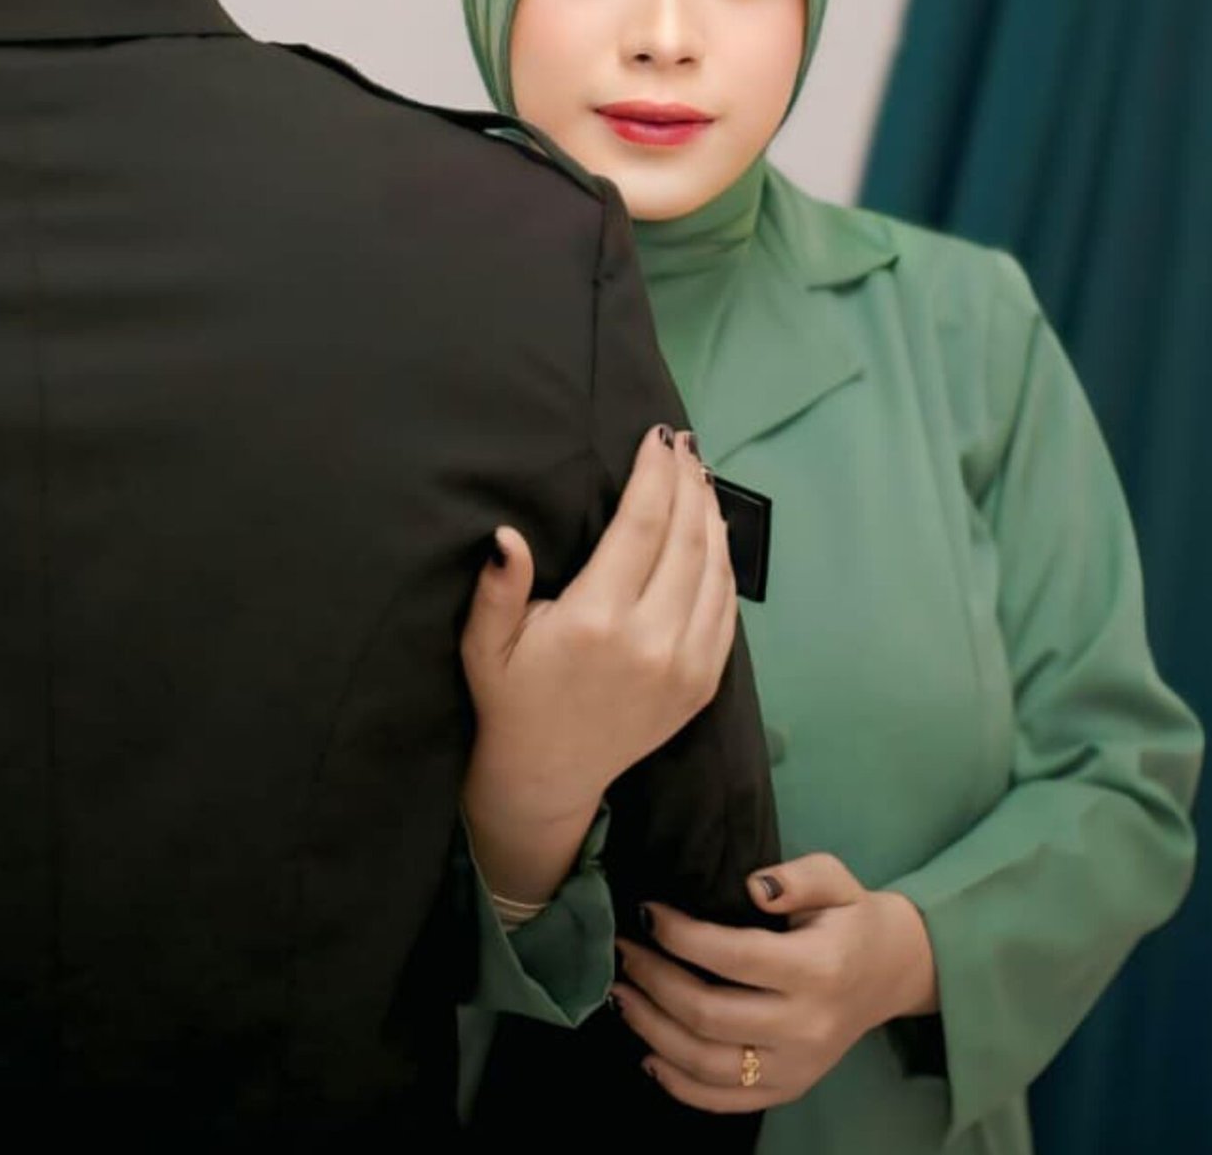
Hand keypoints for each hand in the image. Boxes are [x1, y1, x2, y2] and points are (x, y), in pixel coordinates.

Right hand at [459, 426, 736, 902]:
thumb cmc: (510, 697)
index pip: (642, 525)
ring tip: (699, 475)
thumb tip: (506, 534)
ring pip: (715, 571)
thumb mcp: (485, 644)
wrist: (548, 777)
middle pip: (686, 538)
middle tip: (683, 443)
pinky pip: (726, 611)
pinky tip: (712, 532)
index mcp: (597, 621)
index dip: (654, 474)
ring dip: (711, 515)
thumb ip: (498, 589)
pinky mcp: (702, 685)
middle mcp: (651, 641)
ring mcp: (685, 666)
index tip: (657, 435)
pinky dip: (724, 564)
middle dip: (687, 482)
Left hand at [613, 852, 938, 1112]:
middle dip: (654, 981)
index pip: (734, 957)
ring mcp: (796, 1067)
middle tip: (622, 951)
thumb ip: (797, 876)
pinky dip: (679, 1085)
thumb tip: (752, 886)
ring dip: (653, 1031)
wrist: (890, 974)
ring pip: (707, 1064)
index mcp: (817, 969)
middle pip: (710, 1015)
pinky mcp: (788, 1090)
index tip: (647, 912)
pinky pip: (725, 1100)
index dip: (682, 936)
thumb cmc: (851, 918)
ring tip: (620, 996)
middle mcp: (806, 1026)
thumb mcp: (836, 879)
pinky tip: (648, 1053)